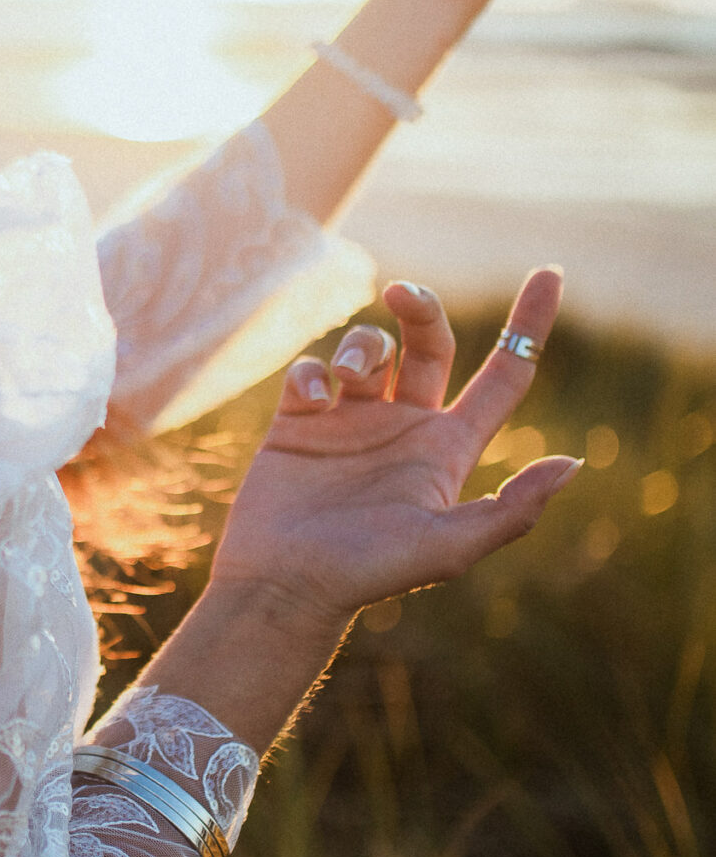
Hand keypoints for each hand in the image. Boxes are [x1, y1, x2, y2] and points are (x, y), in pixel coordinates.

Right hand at [209, 272, 581, 622]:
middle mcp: (405, 427)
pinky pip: (311, 370)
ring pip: (368, 349)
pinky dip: (311, 372)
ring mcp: (352, 421)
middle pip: (430, 343)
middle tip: (401, 294)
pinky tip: (308, 402)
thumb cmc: (367, 573)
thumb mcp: (448, 546)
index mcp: (448, 449)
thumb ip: (510, 509)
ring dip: (361, 347)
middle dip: (421, 310)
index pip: (504, 377)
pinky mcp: (300, 422)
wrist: (283, 584)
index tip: (551, 272)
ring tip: (347, 378)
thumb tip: (574, 464)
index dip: (530, 326)